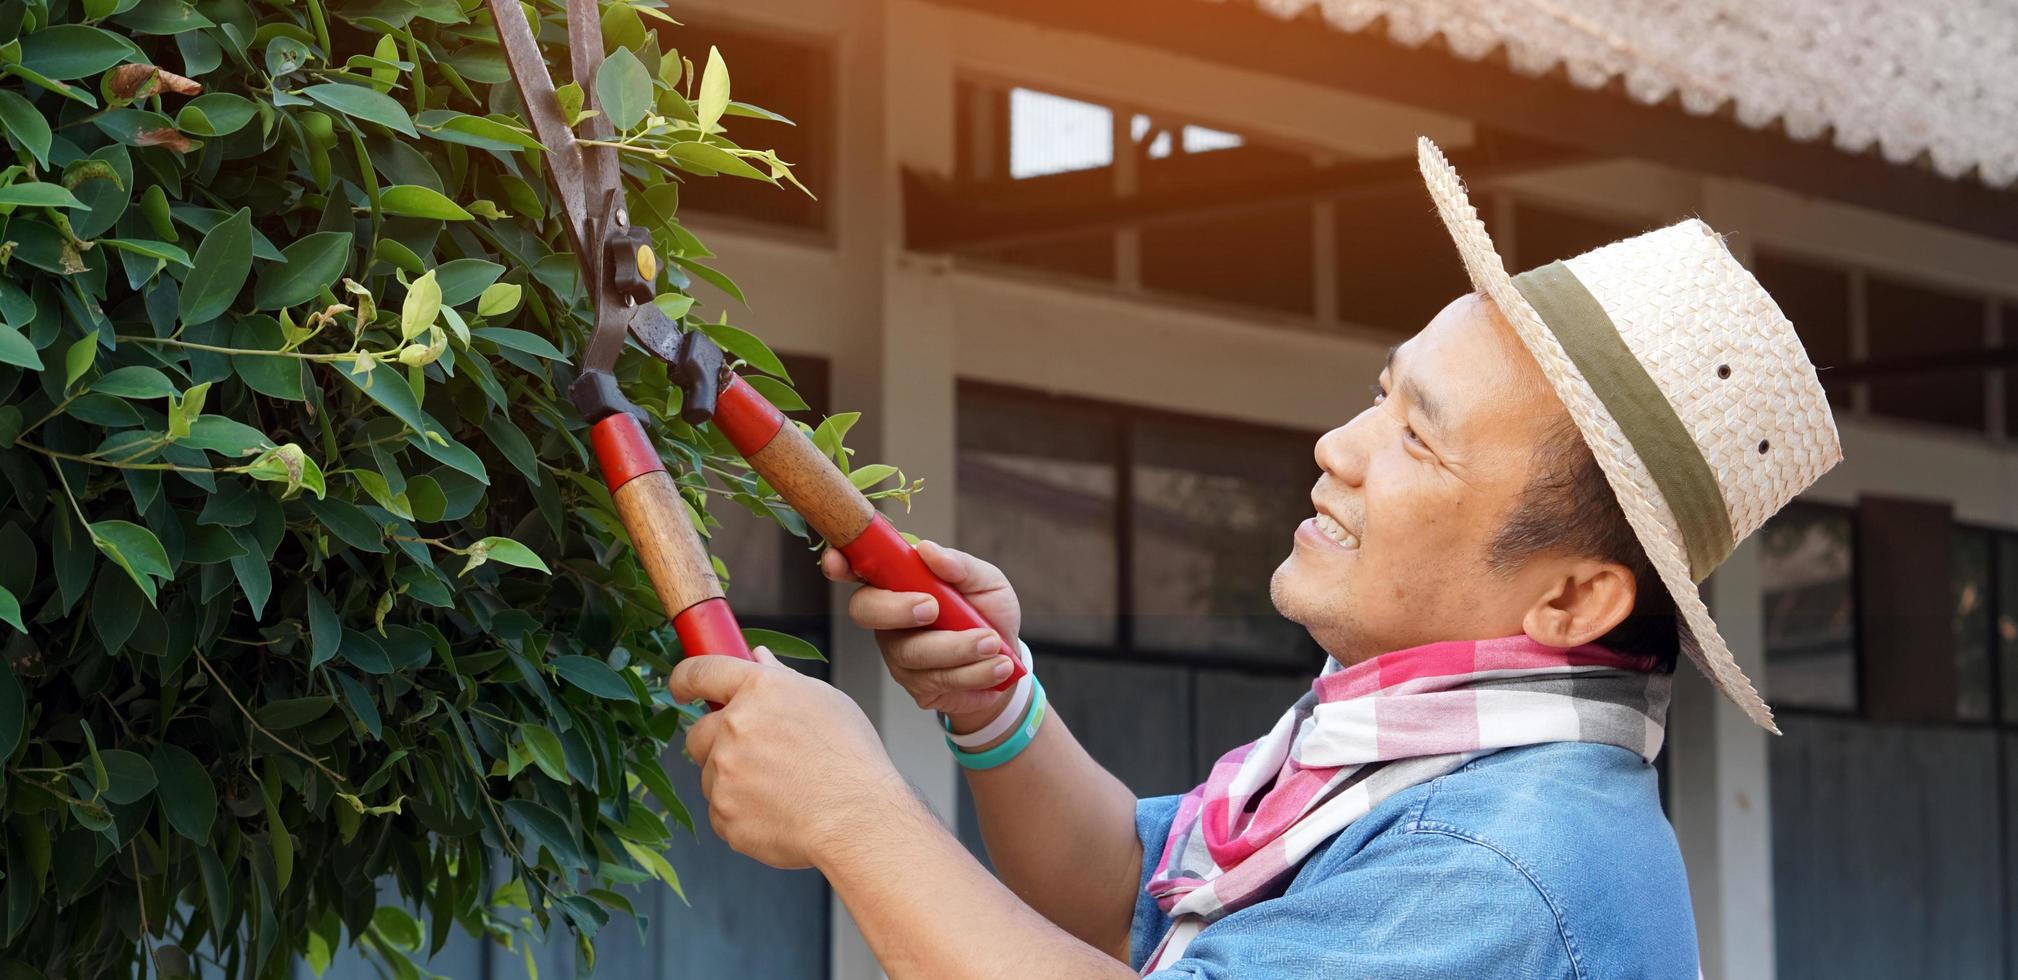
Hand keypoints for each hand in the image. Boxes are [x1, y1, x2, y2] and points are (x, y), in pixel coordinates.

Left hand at [668, 647, 908, 870]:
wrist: (858, 821)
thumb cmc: (852, 760)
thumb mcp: (825, 702)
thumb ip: (781, 678)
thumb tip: (757, 657)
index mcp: (759, 690)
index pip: (700, 671)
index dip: (685, 679)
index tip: (682, 688)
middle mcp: (735, 726)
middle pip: (698, 732)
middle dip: (716, 742)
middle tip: (756, 756)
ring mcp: (724, 773)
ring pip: (710, 774)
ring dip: (732, 779)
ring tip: (780, 789)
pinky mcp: (722, 814)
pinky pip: (720, 810)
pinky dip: (740, 812)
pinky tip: (777, 811)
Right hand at [820, 540, 1023, 726]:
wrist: (1008, 661)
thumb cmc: (989, 613)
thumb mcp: (986, 581)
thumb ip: (960, 566)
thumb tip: (928, 550)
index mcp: (900, 580)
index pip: (858, 567)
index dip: (840, 564)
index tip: (838, 563)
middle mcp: (889, 616)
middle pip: (865, 610)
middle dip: (897, 608)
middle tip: (933, 608)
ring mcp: (898, 652)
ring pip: (911, 652)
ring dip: (957, 647)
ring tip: (992, 643)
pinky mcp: (915, 685)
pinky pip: (937, 679)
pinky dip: (974, 672)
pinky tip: (997, 665)